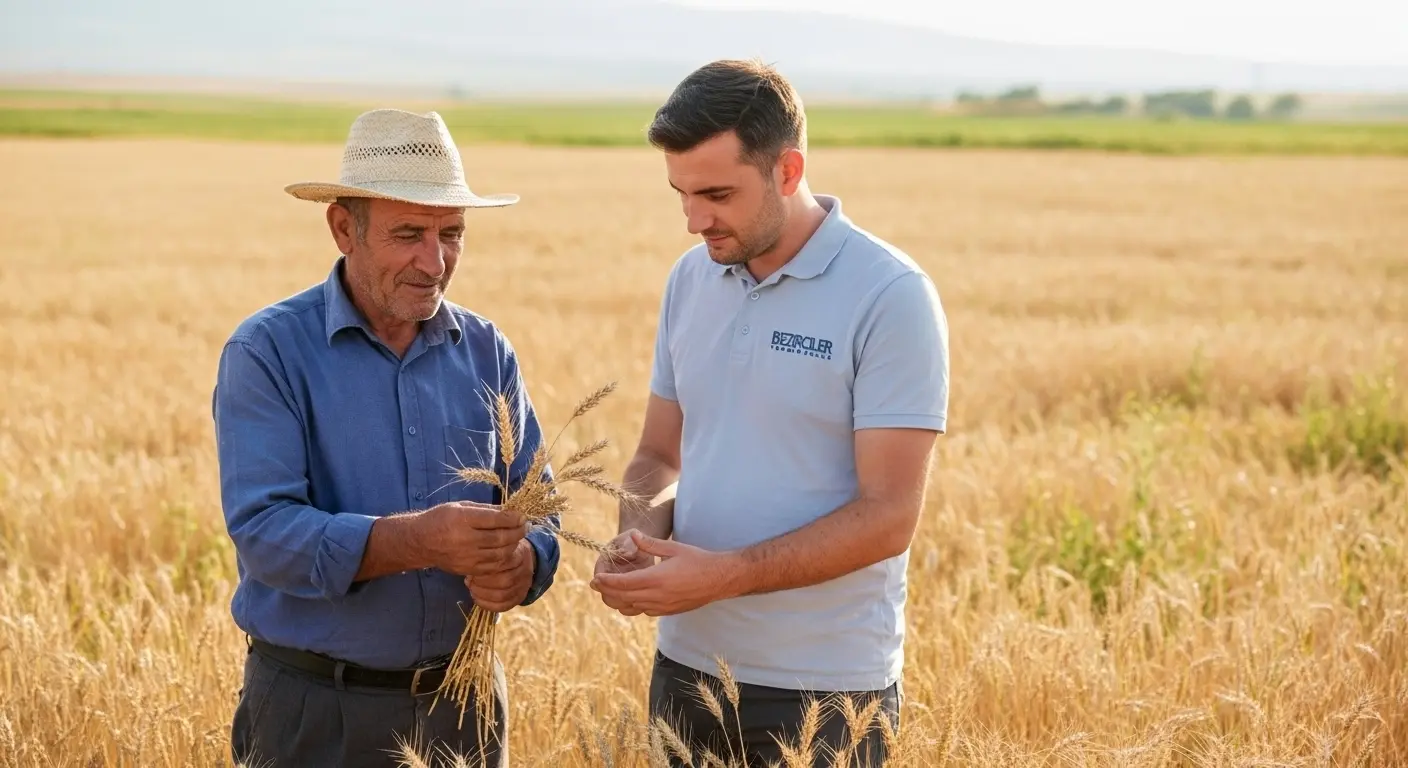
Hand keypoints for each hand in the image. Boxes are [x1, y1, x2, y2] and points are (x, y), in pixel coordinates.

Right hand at [421, 501, 526, 576]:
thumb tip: (509, 510)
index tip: (522, 515)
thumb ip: (485, 510)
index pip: (496, 519)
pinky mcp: (467, 569)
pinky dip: (504, 558)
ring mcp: (467, 557)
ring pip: (500, 553)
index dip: (513, 518)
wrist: (420, 542)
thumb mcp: (460, 506)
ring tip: (518, 537)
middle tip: (525, 526)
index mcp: (463, 519)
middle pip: (501, 538)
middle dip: (518, 531)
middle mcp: (465, 539)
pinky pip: (493, 566)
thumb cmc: (440, 519)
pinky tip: (507, 550)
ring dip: (513, 544)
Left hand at [464, 539, 535, 611]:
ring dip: (483, 594)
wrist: (521, 560)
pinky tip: (476, 598)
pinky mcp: (519, 598)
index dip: (485, 568)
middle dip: (483, 583)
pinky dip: (487, 604)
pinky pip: (503, 606)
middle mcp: (524, 571)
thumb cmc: (502, 552)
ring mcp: (523, 587)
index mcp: (520, 554)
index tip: (473, 568)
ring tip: (472, 588)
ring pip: (503, 595)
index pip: (504, 563)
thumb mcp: (498, 546)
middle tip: (470, 580)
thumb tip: (468, 566)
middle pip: (504, 581)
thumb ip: (487, 554)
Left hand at [589, 531, 746, 616]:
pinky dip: (634, 605)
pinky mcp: (669, 611)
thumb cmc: (698, 560)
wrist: (719, 579)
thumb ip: (651, 543)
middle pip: (624, 598)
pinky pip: (645, 611)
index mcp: (658, 579)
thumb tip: (633, 535)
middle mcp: (658, 596)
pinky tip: (631, 598)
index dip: (607, 582)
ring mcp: (664, 607)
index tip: (595, 578)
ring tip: (608, 592)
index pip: (625, 584)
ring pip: (633, 607)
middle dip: (607, 591)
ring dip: (618, 600)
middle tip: (594, 585)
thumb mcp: (674, 548)